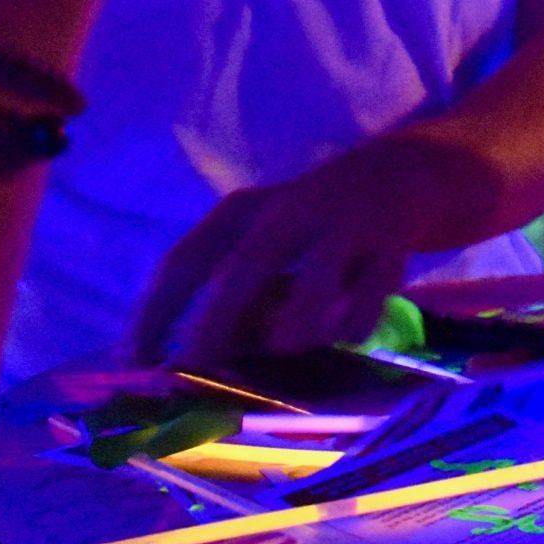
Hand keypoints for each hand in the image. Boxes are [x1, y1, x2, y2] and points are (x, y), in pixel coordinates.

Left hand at [128, 133, 504, 366]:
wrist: (406, 173)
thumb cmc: (317, 223)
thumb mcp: (269, 240)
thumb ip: (238, 293)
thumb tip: (193, 366)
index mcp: (243, 212)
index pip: (186, 259)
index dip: (157, 311)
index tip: (136, 361)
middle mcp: (288, 210)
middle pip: (245, 265)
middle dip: (218, 321)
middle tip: (198, 371)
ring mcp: (343, 221)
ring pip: (316, 271)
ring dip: (297, 316)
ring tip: (284, 349)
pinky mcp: (390, 238)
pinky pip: (374, 284)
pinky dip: (358, 315)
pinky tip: (349, 337)